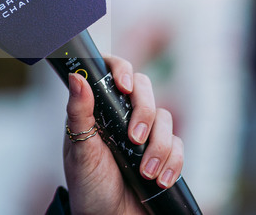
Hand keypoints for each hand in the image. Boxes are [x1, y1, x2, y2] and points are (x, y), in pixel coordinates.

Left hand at [63, 56, 183, 214]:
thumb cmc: (88, 186)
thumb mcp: (79, 151)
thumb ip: (78, 113)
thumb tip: (77, 76)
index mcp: (99, 109)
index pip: (111, 71)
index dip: (121, 69)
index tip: (123, 86)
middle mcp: (122, 116)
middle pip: (144, 88)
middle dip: (144, 112)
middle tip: (135, 138)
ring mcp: (145, 134)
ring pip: (165, 118)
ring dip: (158, 147)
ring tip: (145, 173)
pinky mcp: (163, 154)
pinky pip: (178, 145)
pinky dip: (172, 162)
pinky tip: (159, 180)